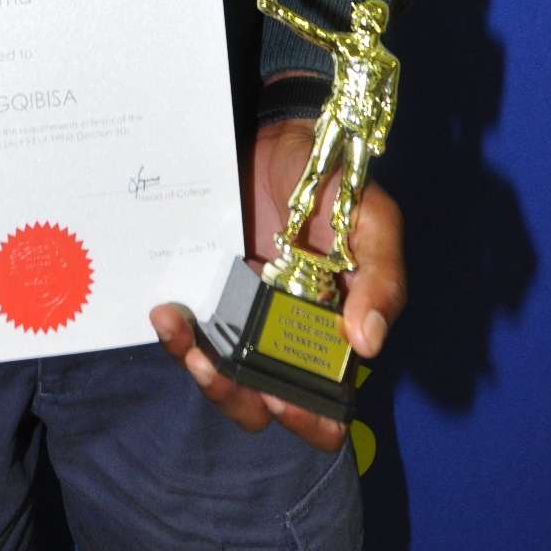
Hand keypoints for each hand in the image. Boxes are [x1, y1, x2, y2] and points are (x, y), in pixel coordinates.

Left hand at [150, 118, 405, 451]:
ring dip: (202, 372)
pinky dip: (178, 335)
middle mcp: (289, 336)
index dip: (308, 418)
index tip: (282, 396)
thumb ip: (381, 278)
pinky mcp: (210, 294)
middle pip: (265, 404)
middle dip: (238, 398)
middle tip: (219, 369)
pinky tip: (168, 313)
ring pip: (223, 377)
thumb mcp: (372, 220)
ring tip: (184, 337)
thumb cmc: (335, 178)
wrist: (280, 131)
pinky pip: (192, 334)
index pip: (328, 408)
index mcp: (337, 332)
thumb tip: (368, 344)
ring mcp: (246, 318)